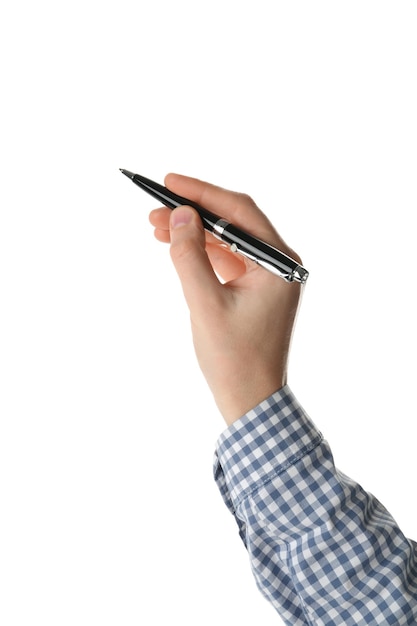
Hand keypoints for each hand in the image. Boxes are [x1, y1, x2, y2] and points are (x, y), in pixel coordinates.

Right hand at [149, 173, 303, 425]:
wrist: (250, 400)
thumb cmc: (234, 359)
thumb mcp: (205, 305)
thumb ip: (190, 257)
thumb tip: (180, 215)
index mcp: (280, 265)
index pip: (240, 213)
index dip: (202, 193)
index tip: (169, 182)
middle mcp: (280, 265)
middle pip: (234, 223)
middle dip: (193, 213)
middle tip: (155, 208)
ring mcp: (268, 277)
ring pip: (227, 240)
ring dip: (194, 232)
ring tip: (156, 226)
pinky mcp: (255, 288)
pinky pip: (227, 259)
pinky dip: (201, 252)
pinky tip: (176, 245)